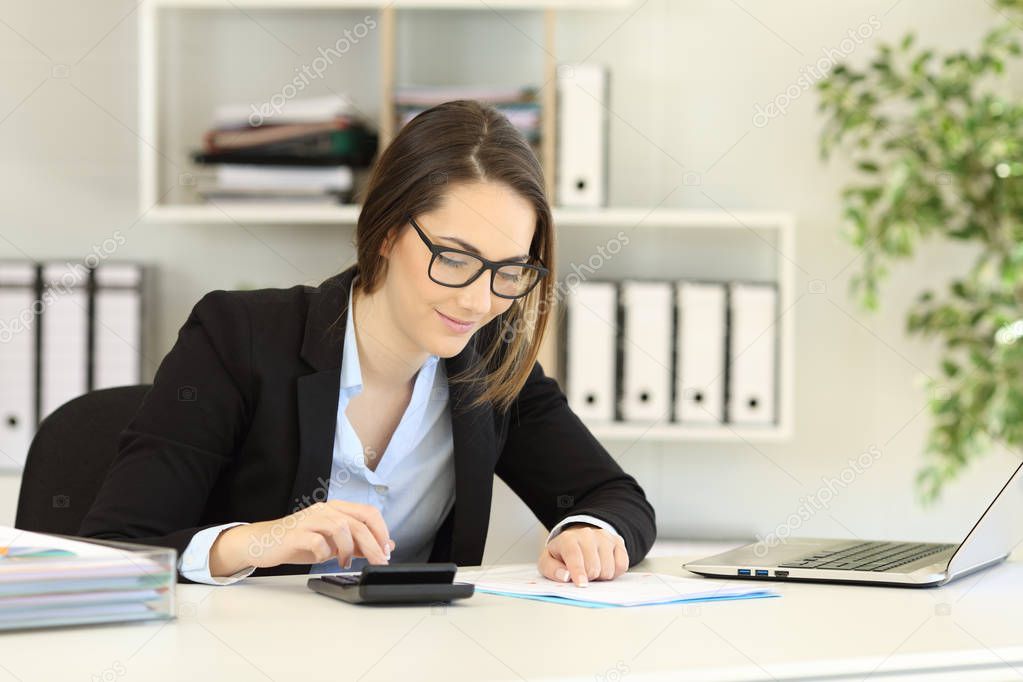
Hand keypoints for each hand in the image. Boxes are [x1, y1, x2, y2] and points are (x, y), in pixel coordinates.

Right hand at [209, 501, 395, 576]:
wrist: (261, 543)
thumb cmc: (298, 542)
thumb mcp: (332, 543)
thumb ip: (358, 543)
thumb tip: (386, 546)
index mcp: (335, 508)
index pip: (368, 512)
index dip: (381, 531)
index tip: (386, 551)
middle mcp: (324, 510)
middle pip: (358, 522)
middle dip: (373, 545)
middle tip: (379, 562)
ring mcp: (310, 520)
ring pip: (341, 528)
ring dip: (349, 549)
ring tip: (345, 562)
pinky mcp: (296, 534)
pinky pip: (318, 542)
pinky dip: (325, 554)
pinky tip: (323, 559)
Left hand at [538, 523, 627, 586]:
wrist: (578, 538)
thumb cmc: (562, 553)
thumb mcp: (548, 561)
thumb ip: (551, 570)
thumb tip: (565, 576)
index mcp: (568, 539)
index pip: (574, 555)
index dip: (578, 571)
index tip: (581, 584)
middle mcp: (587, 534)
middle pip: (594, 567)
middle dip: (588, 577)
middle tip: (583, 575)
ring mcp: (604, 537)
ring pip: (609, 568)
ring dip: (601, 576)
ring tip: (592, 569)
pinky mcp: (618, 541)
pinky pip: (622, 565)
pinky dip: (614, 572)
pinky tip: (604, 566)